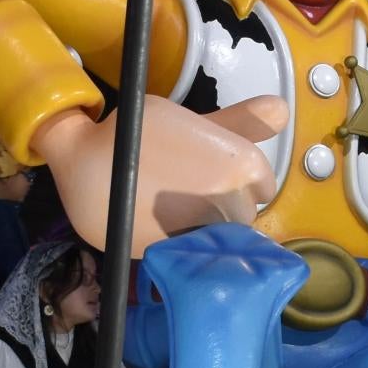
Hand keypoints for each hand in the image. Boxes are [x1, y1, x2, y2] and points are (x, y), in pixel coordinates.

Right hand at [31, 96, 286, 254]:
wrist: (86, 165)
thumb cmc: (140, 134)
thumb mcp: (191, 121)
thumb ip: (240, 121)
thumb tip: (282, 111)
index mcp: (242, 166)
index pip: (264, 186)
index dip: (240, 179)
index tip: (215, 172)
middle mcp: (232, 203)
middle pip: (245, 214)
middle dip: (225, 205)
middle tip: (188, 187)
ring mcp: (206, 233)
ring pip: (223, 237)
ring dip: (205, 226)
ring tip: (173, 206)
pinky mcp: (180, 256)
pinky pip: (196, 255)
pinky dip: (185, 244)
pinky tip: (162, 223)